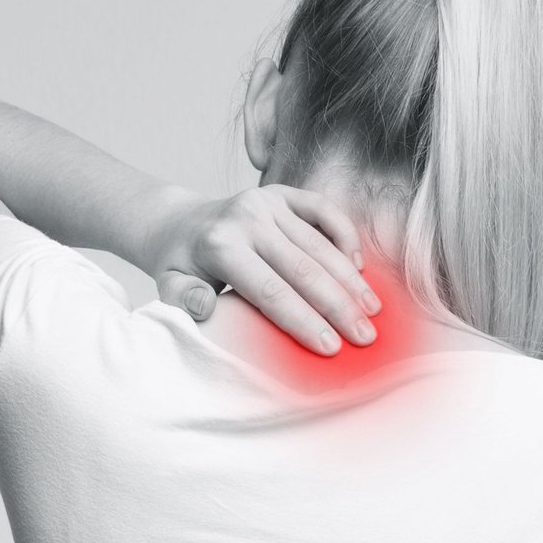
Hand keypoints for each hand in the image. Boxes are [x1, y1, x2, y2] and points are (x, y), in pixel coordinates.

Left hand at [144, 185, 382, 355]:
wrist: (180, 224)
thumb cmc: (181, 265)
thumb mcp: (168, 285)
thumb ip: (183, 299)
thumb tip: (205, 306)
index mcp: (220, 245)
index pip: (270, 291)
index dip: (303, 321)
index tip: (331, 348)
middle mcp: (247, 218)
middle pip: (303, 269)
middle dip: (338, 306)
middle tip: (365, 337)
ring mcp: (267, 202)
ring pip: (319, 244)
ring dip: (350, 280)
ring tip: (373, 311)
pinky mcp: (283, 193)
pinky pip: (324, 211)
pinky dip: (345, 237)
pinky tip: (360, 268)